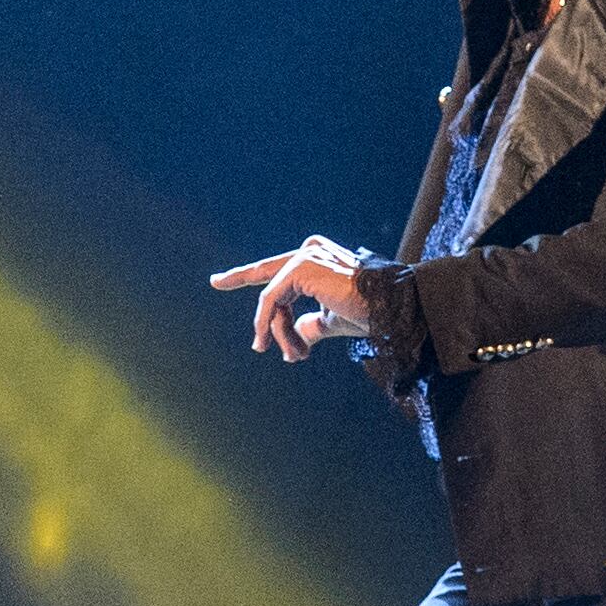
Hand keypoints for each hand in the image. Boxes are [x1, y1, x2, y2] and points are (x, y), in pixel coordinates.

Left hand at [211, 236, 370, 361]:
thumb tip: (297, 337)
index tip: (222, 279)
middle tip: (215, 281)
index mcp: (318, 258)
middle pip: (267, 273)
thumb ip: (311, 325)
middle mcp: (310, 250)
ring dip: (278, 332)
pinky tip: (278, 344)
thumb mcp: (332, 321)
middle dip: (238, 277)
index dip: (250, 276)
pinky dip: (271, 325)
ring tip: (296, 355)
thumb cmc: (368, 314)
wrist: (389, 310)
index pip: (278, 270)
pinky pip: (273, 301)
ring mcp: (305, 256)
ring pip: (272, 299)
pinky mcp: (301, 268)